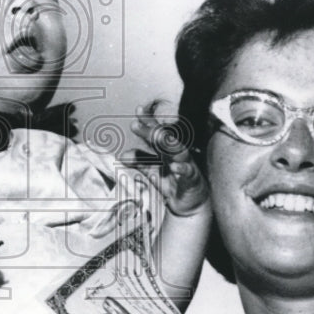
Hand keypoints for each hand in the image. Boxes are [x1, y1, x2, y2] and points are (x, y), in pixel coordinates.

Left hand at [131, 102, 208, 216]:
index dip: (148, 121)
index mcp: (165, 149)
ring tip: (158, 137)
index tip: (139, 110)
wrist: (189, 203)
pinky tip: (175, 166)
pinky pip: (188, 172)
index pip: (156, 132)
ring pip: (178, 151)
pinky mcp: (192, 178)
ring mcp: (186, 163)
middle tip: (137, 125)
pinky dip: (182, 168)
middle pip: (164, 139)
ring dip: (167, 144)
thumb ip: (139, 161)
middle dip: (152, 131)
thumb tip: (121, 156)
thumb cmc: (172, 182)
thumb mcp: (152, 171)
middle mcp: (175, 153)